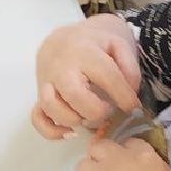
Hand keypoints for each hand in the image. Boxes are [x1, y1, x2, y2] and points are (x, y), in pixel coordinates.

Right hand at [33, 17, 141, 138]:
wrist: (66, 37)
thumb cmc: (96, 44)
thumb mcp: (119, 45)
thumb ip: (130, 67)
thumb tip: (129, 94)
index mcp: (84, 51)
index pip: (107, 76)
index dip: (124, 96)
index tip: (132, 106)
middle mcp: (61, 66)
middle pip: (74, 95)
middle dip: (97, 111)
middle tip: (108, 110)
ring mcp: (46, 81)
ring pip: (51, 106)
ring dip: (75, 119)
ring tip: (89, 116)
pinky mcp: (39, 95)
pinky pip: (37, 117)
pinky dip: (52, 130)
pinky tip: (70, 132)